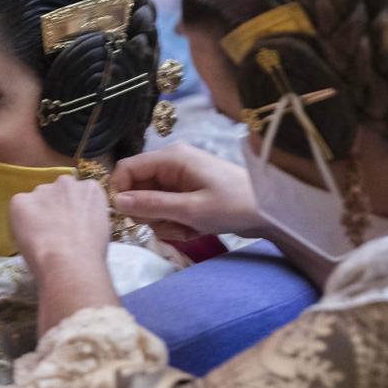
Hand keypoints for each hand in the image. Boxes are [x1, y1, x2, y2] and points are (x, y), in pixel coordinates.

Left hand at [10, 176, 118, 334]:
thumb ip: (91, 223)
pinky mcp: (20, 202)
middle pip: (56, 193)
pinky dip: (19, 226)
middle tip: (55, 238)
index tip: (72, 229)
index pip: (79, 192)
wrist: (70, 264)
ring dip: (36, 218)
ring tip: (41, 244)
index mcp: (92, 190)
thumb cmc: (94, 257)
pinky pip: (18, 211)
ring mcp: (42, 191)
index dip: (73, 212)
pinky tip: (27, 242)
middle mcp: (67, 183)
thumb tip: (86, 236)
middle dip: (54, 211)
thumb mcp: (102, 234)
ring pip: (35, 202)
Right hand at [111, 144, 261, 240]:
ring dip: (165, 222)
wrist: (270, 211)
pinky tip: (195, 228)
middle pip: (137, 190)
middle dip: (149, 213)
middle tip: (172, 223)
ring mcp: (179, 180)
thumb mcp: (190, 209)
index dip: (122, 192)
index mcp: (171, 158)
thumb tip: (118, 201)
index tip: (131, 217)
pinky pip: (167, 211)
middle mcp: (172, 165)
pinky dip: (176, 224)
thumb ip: (152, 205)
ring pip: (151, 205)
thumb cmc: (233, 205)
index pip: (127, 169)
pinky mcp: (187, 194)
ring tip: (189, 228)